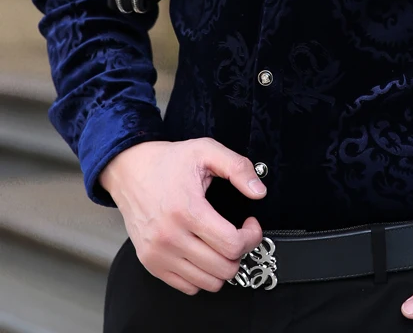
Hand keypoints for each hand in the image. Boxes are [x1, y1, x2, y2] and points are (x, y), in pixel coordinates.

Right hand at [99, 137, 266, 294]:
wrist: (129, 170)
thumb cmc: (169, 161)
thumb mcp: (207, 151)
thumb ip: (238, 168)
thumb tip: (259, 192)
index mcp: (187, 210)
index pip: (232, 245)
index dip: (251, 236)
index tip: (250, 224)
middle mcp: (169, 237)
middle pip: (223, 268)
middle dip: (241, 251)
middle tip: (239, 233)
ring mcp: (158, 254)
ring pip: (208, 283)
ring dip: (223, 265)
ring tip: (222, 242)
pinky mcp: (151, 264)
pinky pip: (188, 286)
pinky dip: (203, 275)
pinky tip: (204, 251)